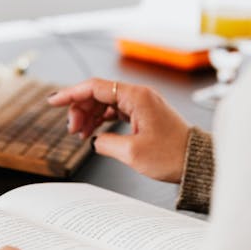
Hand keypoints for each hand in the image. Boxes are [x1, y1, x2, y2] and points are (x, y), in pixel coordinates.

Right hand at [48, 78, 190, 182]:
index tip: (53, 101)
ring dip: (89, 115)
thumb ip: (106, 142)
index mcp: (137, 97)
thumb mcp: (132, 153)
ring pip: (105, 101)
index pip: (95, 87)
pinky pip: (116, 109)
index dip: (71, 94)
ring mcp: (142, 103)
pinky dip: (102, 119)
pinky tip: (94, 131)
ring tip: (80, 134)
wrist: (197, 162)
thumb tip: (94, 139)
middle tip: (72, 130)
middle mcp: (139, 95)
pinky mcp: (144, 113)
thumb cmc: (173, 155)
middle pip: (98, 93)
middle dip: (80, 109)